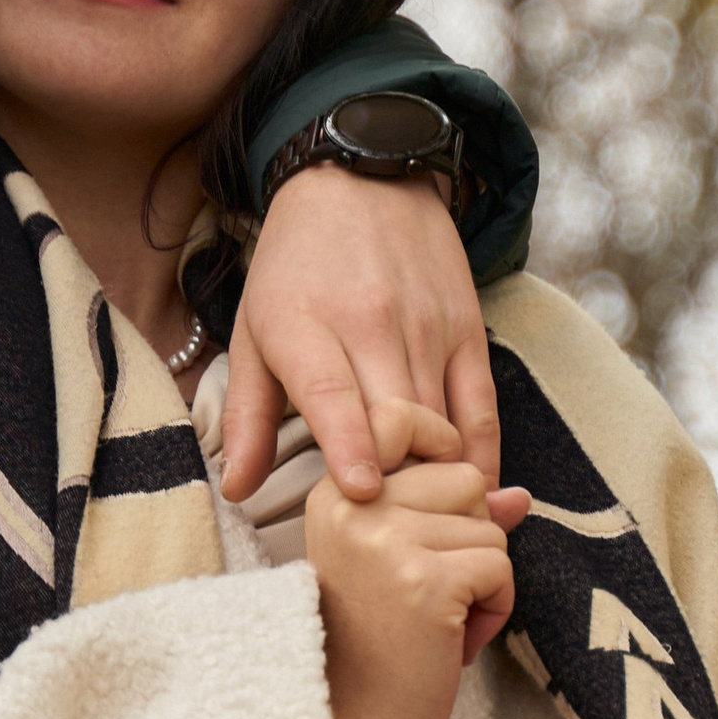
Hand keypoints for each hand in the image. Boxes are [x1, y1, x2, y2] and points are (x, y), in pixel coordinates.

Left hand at [224, 163, 500, 504]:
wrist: (363, 179)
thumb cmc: (295, 267)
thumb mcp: (253, 330)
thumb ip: (247, 417)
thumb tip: (235, 490)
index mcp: (306, 326)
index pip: (333, 393)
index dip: (349, 446)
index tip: (363, 492)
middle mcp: (371, 326)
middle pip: (394, 422)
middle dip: (395, 483)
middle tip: (389, 539)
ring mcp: (427, 328)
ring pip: (441, 422)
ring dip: (436, 479)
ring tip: (428, 529)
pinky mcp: (467, 330)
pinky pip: (481, 408)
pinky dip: (479, 455)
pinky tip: (471, 493)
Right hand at [305, 400, 528, 718]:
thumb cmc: (372, 648)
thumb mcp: (397, 566)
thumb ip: (448, 518)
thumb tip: (516, 497)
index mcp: (336, 494)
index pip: (399, 417)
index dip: (439, 448)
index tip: (442, 499)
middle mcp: (353, 505)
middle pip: (466, 479)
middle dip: (470, 537)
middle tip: (432, 593)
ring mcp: (387, 541)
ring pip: (491, 527)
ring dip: (484, 582)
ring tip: (440, 622)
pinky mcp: (425, 581)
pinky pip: (500, 567)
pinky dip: (493, 609)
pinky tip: (453, 640)